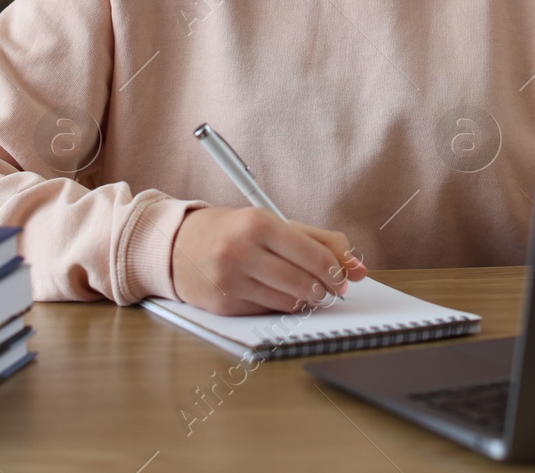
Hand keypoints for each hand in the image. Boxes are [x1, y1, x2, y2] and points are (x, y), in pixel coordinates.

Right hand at [171, 206, 367, 315]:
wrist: (177, 245)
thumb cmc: (232, 231)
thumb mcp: (273, 222)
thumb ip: (318, 239)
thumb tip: (357, 266)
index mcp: (258, 223)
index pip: (313, 254)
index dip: (336, 270)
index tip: (343, 277)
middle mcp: (242, 251)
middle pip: (303, 282)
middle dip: (325, 290)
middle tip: (331, 290)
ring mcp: (230, 280)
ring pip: (287, 301)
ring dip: (305, 301)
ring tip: (307, 292)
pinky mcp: (224, 305)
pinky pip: (267, 312)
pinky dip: (280, 306)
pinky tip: (279, 295)